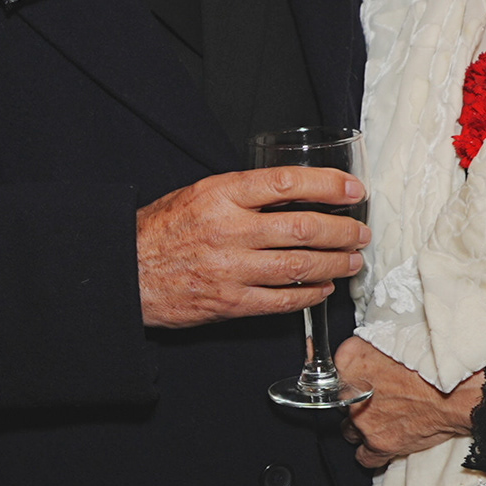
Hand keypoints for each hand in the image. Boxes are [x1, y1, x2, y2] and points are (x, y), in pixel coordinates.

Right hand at [134, 168, 365, 329]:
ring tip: (351, 261)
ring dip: (334, 264)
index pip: (287, 183)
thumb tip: (292, 194)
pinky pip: (281, 301)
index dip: (328, 185)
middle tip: (360, 233)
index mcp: (221, 195)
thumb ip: (242, 193)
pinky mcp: (230, 302)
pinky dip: (308, 295)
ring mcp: (231, 269)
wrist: (126, 272)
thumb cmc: (160, 230)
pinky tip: (322, 289)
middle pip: (303, 228)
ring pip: (299, 266)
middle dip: (342, 231)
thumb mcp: (197, 194)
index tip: (352, 190)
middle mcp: (229, 230)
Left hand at [339, 337, 479, 465]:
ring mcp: (363, 420)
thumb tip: (368, 351)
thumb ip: (373, 347)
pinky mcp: (378, 444)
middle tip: (380, 397)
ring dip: (362, 426)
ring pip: (349, 430)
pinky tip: (381, 443)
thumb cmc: (436, 363)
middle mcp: (351, 391)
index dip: (351, 377)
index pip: (335, 370)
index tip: (361, 378)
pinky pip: (364, 456)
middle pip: (341, 401)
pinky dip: (371, 453)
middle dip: (357, 401)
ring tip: (382, 420)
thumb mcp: (397, 337)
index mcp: (351, 359)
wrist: (458, 391)